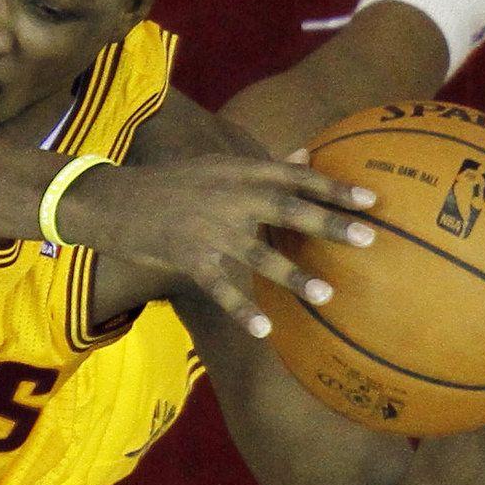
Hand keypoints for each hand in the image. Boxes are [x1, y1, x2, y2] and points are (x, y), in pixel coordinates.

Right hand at [60, 150, 378, 337]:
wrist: (111, 200)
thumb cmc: (167, 184)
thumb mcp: (214, 165)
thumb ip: (261, 165)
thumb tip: (305, 154)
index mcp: (237, 171)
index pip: (294, 175)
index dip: (334, 186)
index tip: (373, 199)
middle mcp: (227, 196)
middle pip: (286, 208)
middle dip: (328, 223)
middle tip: (368, 236)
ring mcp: (207, 229)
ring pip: (257, 253)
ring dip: (294, 274)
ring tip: (328, 293)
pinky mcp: (187, 257)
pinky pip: (219, 287)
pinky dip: (241, 310)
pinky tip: (265, 330)